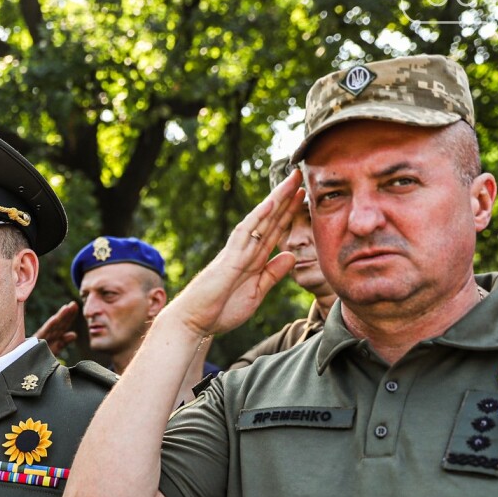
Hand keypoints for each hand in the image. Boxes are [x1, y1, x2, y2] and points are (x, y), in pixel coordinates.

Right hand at [32, 302, 78, 354]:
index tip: (76, 307)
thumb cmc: (38, 358)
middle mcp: (46, 335)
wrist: (24, 364)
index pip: (62, 325)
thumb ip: (63, 342)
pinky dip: (49, 326)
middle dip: (66, 314)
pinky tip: (55, 319)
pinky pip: (43, 333)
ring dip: (60, 317)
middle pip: (58, 324)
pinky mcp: (35, 342)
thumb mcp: (54, 350)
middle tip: (74, 304)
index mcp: (51, 337)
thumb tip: (74, 334)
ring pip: (52, 326)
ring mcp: (40, 338)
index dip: (69, 317)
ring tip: (67, 308)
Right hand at [164, 170, 303, 338]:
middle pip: (269, 219)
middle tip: (300, 174)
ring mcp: (236, 252)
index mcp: (252, 259)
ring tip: (291, 181)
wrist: (194, 323)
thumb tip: (291, 256)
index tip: (303, 195)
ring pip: (259, 220)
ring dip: (276, 200)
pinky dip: (258, 218)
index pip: (273, 230)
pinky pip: (244, 234)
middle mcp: (245, 250)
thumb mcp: (256, 292)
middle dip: (285, 198)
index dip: (288, 212)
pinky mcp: (229, 259)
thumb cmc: (220, 310)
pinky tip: (271, 203)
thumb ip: (272, 274)